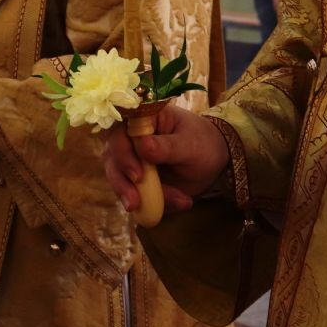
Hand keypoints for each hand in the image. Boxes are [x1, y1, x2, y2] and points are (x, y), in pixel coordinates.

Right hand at [102, 103, 229, 215]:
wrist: (214, 161)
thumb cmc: (203, 143)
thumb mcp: (190, 144)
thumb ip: (167, 146)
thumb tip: (142, 145)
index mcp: (143, 118)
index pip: (120, 129)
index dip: (122, 151)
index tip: (137, 175)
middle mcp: (130, 136)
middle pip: (112, 155)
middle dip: (121, 180)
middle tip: (135, 201)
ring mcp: (130, 158)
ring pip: (117, 176)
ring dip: (130, 195)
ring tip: (153, 208)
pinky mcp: (134, 178)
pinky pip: (132, 192)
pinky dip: (149, 203)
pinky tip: (177, 203)